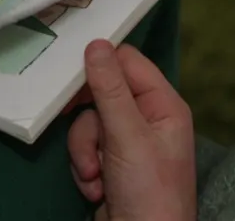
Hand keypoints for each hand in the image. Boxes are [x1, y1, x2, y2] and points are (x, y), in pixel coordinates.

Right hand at [67, 40, 195, 220]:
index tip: (71, 74)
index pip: (128, 62)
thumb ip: (109, 90)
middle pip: (101, 93)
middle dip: (88, 121)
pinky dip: (84, 166)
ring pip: (88, 123)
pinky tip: (96, 187)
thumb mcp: (127, 137)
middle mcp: (148, 118)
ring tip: (96, 175)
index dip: (100, 65)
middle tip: (85, 134)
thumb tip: (96, 43)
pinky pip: (86, 147)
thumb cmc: (148, 190)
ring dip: (84, 150)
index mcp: (163, 104)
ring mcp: (128, 141)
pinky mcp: (111, 162)